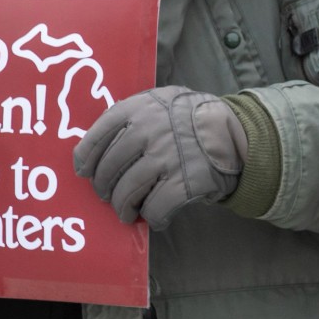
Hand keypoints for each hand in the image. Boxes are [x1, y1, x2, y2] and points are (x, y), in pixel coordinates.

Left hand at [72, 86, 245, 229]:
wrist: (234, 131)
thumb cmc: (190, 117)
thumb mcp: (159, 101)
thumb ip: (130, 117)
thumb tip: (96, 149)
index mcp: (137, 109)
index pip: (96, 138)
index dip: (86, 160)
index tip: (84, 172)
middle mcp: (147, 132)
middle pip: (108, 170)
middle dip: (104, 188)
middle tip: (110, 196)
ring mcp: (165, 158)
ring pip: (126, 193)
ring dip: (123, 208)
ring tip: (127, 212)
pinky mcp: (184, 182)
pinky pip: (154, 209)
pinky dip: (152, 217)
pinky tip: (155, 216)